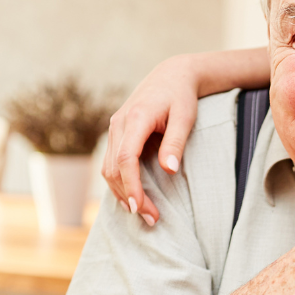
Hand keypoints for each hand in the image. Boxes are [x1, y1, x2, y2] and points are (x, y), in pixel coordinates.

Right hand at [102, 54, 205, 227]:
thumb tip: (170, 169)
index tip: (141, 208)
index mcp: (136, 118)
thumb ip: (176, 143)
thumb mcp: (185, 117)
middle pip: (114, 168)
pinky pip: (111, 162)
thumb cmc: (181, 96)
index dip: (131, 186)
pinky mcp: (117, 133)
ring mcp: (115, 128)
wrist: (172, 75)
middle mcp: (119, 123)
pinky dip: (119, 182)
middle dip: (129, 196)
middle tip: (151, 219)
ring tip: (143, 213)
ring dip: (122, 192)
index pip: (126, 159)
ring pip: (108, 168)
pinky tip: (132, 198)